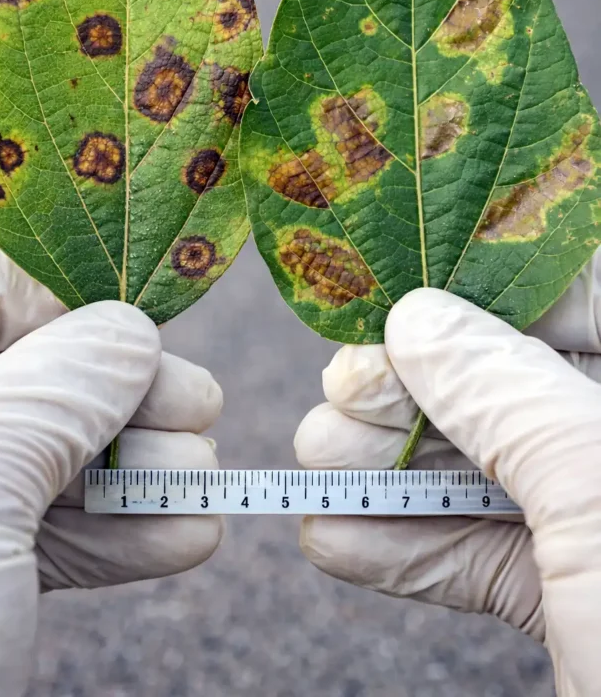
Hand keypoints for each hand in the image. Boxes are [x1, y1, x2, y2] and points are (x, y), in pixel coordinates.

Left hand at [0, 238, 222, 696]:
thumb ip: (57, 387)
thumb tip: (127, 334)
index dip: (57, 301)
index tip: (142, 331)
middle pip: (12, 375)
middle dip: (117, 398)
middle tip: (198, 410)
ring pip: (31, 462)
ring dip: (130, 475)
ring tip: (203, 484)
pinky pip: (29, 539)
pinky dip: (107, 541)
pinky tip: (180, 539)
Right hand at [294, 250, 600, 696]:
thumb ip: (511, 395)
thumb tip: (421, 319)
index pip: (590, 293)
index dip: (494, 285)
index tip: (403, 298)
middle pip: (525, 386)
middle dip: (420, 392)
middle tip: (337, 394)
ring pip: (499, 476)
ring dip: (395, 475)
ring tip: (314, 466)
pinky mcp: (583, 603)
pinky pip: (493, 560)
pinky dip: (413, 554)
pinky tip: (339, 542)